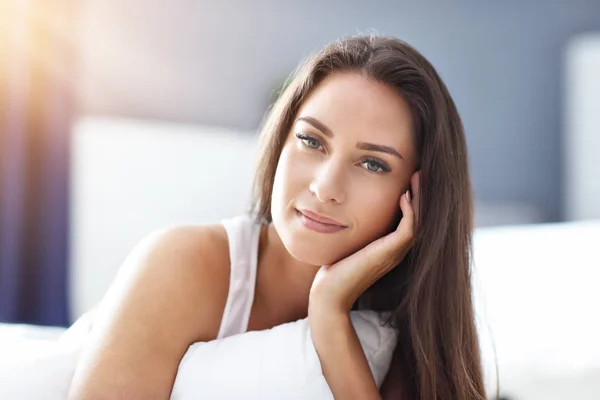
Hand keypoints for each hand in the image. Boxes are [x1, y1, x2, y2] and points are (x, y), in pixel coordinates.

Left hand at [309, 171, 420, 313]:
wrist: (329, 293)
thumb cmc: (333, 269)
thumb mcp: (347, 242)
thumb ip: (354, 229)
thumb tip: (346, 210)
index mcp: (389, 247)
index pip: (409, 219)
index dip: (413, 198)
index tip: (409, 177)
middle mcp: (396, 250)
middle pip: (419, 218)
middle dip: (421, 194)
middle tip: (420, 172)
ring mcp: (395, 253)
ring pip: (419, 222)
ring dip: (420, 198)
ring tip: (418, 177)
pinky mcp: (389, 254)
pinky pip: (408, 229)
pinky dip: (409, 211)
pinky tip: (403, 195)